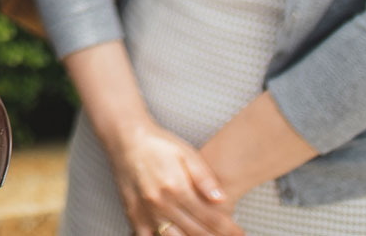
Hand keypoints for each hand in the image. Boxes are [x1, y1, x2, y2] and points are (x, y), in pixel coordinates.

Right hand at [104, 119, 240, 235]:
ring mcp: (145, 212)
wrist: (125, 138)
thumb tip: (222, 199)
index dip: (228, 229)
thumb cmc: (158, 144)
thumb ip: (204, 178)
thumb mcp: (186, 153)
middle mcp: (160, 203)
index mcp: (176, 187)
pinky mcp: (133, 215)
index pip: (210, 217)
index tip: (240, 233)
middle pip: (195, 232)